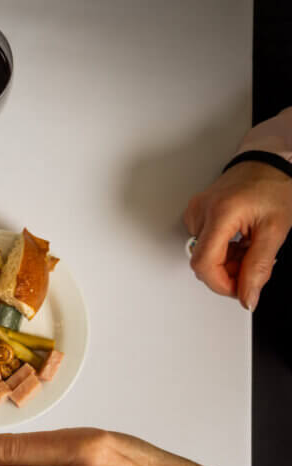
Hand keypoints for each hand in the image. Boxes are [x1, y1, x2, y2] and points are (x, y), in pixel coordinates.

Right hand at [184, 161, 291, 309]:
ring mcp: (195, 212)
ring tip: (248, 246)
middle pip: (203, 262)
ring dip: (226, 261)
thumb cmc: (274, 187)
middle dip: (228, 272)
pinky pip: (202, 244)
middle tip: (252, 264)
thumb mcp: (275, 231)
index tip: (240, 290)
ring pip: (203, 255)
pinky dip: (221, 250)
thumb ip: (259, 268)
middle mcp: (201, 211)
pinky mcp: (195, 213)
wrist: (268, 164)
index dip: (221, 284)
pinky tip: (237, 240)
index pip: (205, 264)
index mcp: (220, 214)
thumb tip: (247, 297)